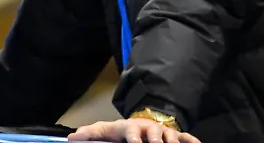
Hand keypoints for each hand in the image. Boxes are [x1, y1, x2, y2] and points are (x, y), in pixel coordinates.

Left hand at [68, 118, 200, 142]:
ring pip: (171, 137)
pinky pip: (186, 138)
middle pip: (155, 134)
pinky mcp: (175, 135)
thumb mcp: (106, 130)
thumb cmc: (122, 131)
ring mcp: (163, 132)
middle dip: (157, 140)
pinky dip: (192, 141)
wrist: (142, 122)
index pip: (132, 132)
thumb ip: (90, 133)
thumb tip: (71, 138)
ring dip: (173, 141)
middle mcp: (149, 129)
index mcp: (132, 128)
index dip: (134, 138)